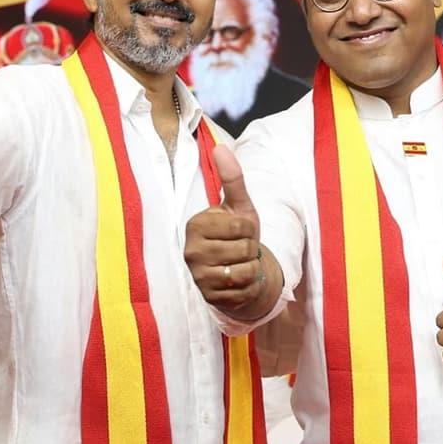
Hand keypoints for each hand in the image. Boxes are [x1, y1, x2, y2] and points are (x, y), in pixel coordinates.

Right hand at [185, 145, 267, 313]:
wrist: (237, 270)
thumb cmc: (237, 234)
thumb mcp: (239, 206)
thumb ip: (232, 178)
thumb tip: (221, 147)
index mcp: (196, 225)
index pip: (241, 226)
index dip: (250, 229)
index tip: (238, 232)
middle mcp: (191, 251)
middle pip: (244, 248)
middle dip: (251, 250)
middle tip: (240, 249)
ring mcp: (198, 275)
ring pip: (244, 270)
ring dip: (251, 268)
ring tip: (240, 264)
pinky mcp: (208, 296)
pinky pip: (243, 290)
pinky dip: (248, 286)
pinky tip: (238, 282)